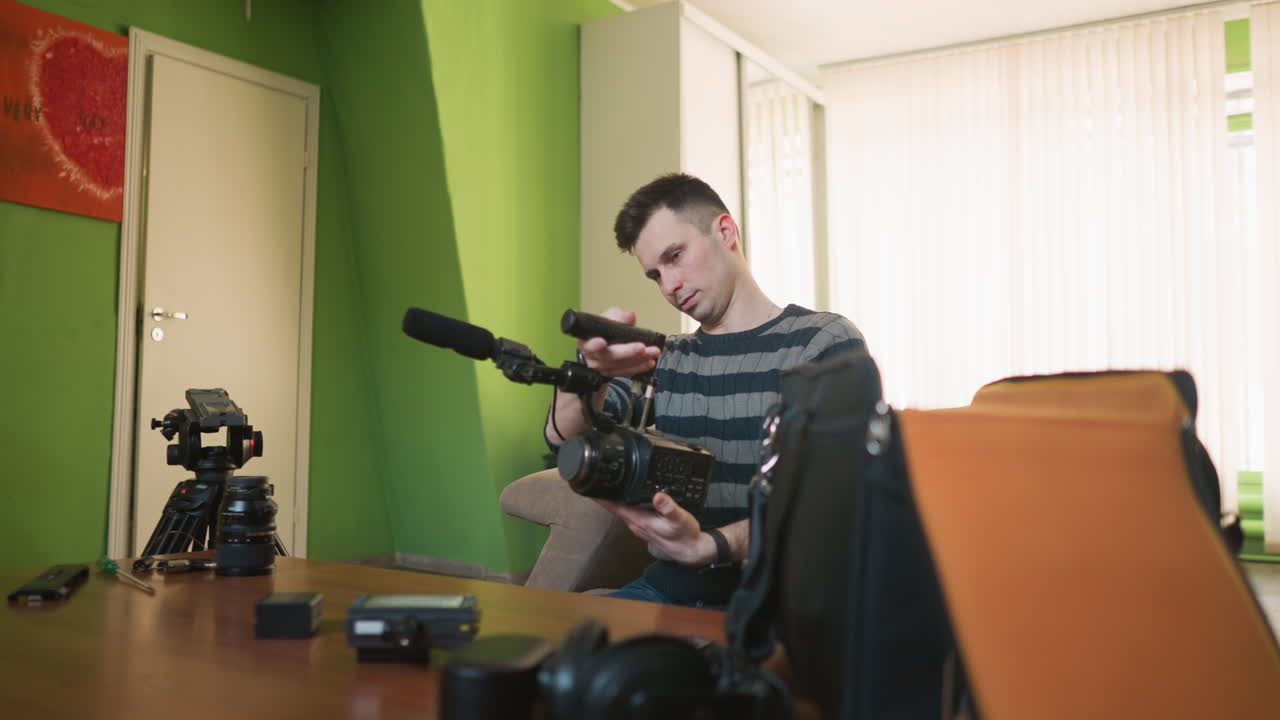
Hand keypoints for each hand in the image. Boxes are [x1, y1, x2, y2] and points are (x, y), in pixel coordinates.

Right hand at [578, 307, 660, 377]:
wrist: (598, 344)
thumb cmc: (599, 331)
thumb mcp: (606, 319)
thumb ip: (617, 317)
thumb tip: (630, 315)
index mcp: (587, 342)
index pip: (589, 344)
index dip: (595, 345)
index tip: (601, 342)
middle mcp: (593, 357)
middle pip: (609, 357)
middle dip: (627, 352)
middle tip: (641, 347)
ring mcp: (602, 367)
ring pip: (620, 365)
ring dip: (638, 359)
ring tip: (652, 352)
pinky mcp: (612, 373)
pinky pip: (626, 372)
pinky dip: (639, 367)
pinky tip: (649, 361)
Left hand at [595, 491, 714, 566]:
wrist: (690, 551)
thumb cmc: (684, 535)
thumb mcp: (679, 519)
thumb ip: (669, 508)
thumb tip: (658, 496)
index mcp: (640, 521)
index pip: (614, 507)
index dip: (601, 497)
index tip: (589, 487)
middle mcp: (636, 524)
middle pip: (614, 507)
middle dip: (604, 494)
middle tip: (594, 479)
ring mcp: (639, 525)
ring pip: (621, 509)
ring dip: (613, 499)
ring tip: (605, 484)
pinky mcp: (645, 525)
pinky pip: (630, 511)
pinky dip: (625, 502)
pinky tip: (627, 496)